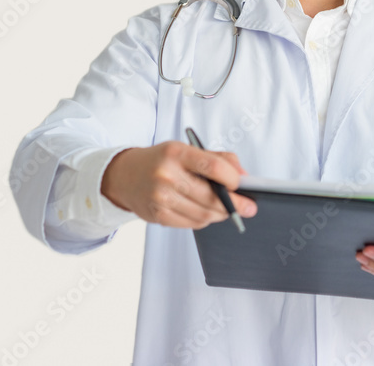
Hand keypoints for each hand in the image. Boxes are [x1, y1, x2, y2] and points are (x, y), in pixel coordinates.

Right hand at [100, 141, 257, 228]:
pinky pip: (192, 223)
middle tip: (249, 207)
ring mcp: (161, 197)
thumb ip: (217, 158)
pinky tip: (207, 212)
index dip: (233, 179)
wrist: (124, 175)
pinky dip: (204, 220)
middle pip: (211, 196)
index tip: (243, 184)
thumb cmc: (161, 160)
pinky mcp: (158, 216)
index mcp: (176, 153)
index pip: (213, 167)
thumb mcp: (186, 149)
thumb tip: (243, 176)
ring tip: (228, 210)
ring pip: (204, 214)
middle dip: (235, 204)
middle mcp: (166, 175)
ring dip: (221, 214)